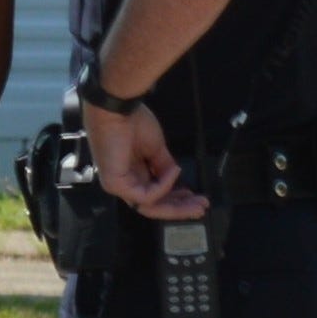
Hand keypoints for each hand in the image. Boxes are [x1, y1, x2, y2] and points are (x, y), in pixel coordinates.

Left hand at [83, 100, 205, 219]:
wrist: (116, 109)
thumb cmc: (131, 122)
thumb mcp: (155, 148)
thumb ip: (163, 166)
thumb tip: (176, 176)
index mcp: (130, 173)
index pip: (153, 194)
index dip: (175, 199)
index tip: (196, 197)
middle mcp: (123, 182)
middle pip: (153, 204)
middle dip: (179, 208)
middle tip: (201, 207)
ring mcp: (117, 185)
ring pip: (149, 206)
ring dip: (176, 206)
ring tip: (196, 201)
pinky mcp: (115, 184)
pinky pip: (145, 195)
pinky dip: (163, 186)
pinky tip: (175, 172)